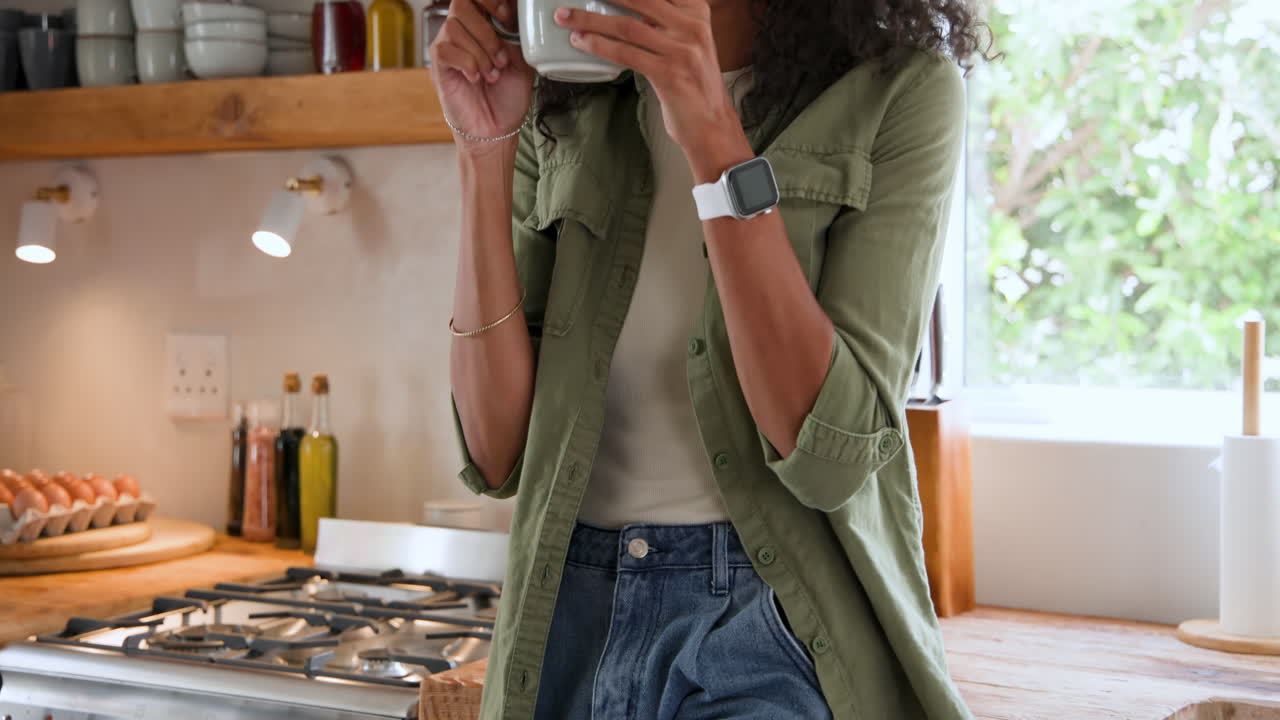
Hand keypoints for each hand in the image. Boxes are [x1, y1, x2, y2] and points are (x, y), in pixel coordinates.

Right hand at [429, 0, 534, 152]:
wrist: (496, 129)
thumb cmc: (507, 98)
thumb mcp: (522, 62)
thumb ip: (516, 37)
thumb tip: (512, 18)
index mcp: (483, 27)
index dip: (490, 0)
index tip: (507, 17)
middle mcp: (463, 33)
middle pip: (461, 5)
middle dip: (486, 30)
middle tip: (500, 57)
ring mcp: (448, 48)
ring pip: (454, 28)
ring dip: (479, 52)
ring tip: (491, 74)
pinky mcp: (439, 66)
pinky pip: (446, 50)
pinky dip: (467, 63)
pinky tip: (476, 78)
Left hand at [553, 0, 752, 179]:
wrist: (712, 123)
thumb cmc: (694, 84)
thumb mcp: (689, 42)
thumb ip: (666, 22)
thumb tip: (625, 7)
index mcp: (696, 12)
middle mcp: (692, 26)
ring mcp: (682, 50)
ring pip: (627, 26)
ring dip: (589, 19)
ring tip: (565, 16)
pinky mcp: (669, 74)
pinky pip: (626, 54)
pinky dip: (599, 45)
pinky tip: (582, 42)